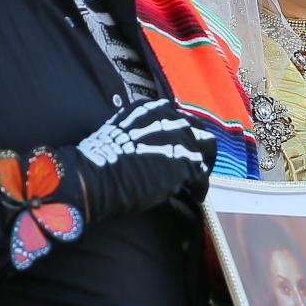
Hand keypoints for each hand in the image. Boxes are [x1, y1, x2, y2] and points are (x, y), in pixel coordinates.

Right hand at [74, 97, 216, 222]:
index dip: (181, 135)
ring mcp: (180, 138)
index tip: (180, 147)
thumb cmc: (102, 159)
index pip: (178, 117)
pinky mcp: (186, 162)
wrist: (98, 175)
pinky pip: (202, 176)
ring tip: (198, 179)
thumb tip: (148, 145)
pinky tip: (195, 196)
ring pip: (207, 148)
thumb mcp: (121, 132)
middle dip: (198, 146)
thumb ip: (140, 131)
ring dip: (204, 163)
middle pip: (197, 129)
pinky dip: (200, 188)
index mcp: (152, 109)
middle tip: (195, 163)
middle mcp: (170, 118)